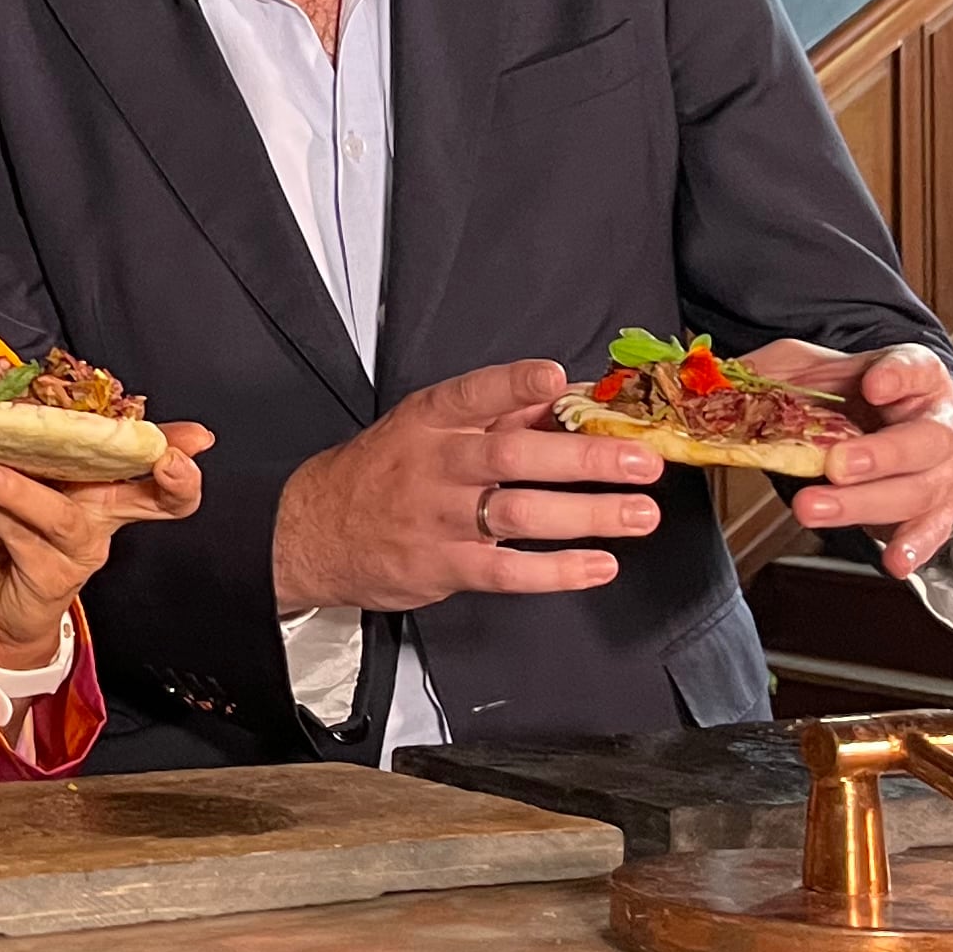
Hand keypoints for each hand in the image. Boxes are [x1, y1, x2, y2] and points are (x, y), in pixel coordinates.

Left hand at [0, 425, 209, 656]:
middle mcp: (101, 516)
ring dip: (23, 491)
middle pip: (156, 501)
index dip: (175, 447)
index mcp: (100, 484)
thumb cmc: (6, 529)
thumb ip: (8, 437)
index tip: (198, 438)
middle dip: (175, 481)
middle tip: (170, 460)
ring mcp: (80, 551)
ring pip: (64, 517)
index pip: (144, 460)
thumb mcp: (6, 472)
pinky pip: (25, 541)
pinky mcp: (52, 578)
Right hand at [271, 359, 666, 615]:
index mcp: (430, 419)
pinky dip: (557, 571)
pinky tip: (598, 565)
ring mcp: (438, 518)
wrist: (311, 532)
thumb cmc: (382, 472)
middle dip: (584, 458)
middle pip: (513, 456)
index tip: (557, 379)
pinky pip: (507, 572)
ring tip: (639, 514)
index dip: (515, 385)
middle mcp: (435, 464)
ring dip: (587, 514)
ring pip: (519, 514)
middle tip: (641, 460)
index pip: (474, 394)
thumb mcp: (426, 427)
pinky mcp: (442, 566)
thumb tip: (576, 394)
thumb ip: (500, 411)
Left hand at [731, 338, 952, 576]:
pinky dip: (913, 547)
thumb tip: (712, 385)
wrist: (886, 424)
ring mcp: (941, 470)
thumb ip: (770, 372)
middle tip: (836, 465)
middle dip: (880, 456)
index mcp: (914, 377)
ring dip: (864, 505)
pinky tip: (892, 561)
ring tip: (812, 509)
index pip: (916, 368)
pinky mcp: (935, 510)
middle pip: (922, 441)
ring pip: (917, 491)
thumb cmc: (851, 394)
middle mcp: (937, 423)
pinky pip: (931, 531)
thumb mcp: (809, 370)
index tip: (873, 385)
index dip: (899, 377)